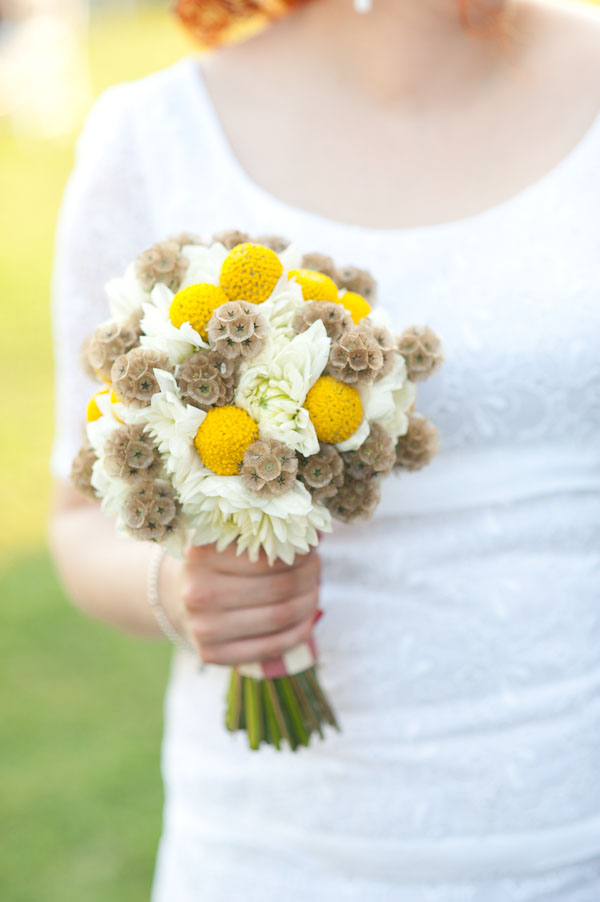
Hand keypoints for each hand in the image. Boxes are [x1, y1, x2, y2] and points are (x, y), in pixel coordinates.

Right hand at [162, 544, 320, 665]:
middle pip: (278, 588)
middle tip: (317, 569)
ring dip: (308, 604)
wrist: (176, 596)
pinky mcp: (212, 654)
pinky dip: (297, 633)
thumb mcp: (225, 538)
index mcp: (202, 554)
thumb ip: (260, 533)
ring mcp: (203, 627)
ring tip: (314, 592)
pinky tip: (306, 620)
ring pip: (278, 617)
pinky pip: (270, 647)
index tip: (311, 549)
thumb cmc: (215, 561)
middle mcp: (198, 592)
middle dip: (308, 577)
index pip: (269, 556)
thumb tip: (312, 533)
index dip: (300, 554)